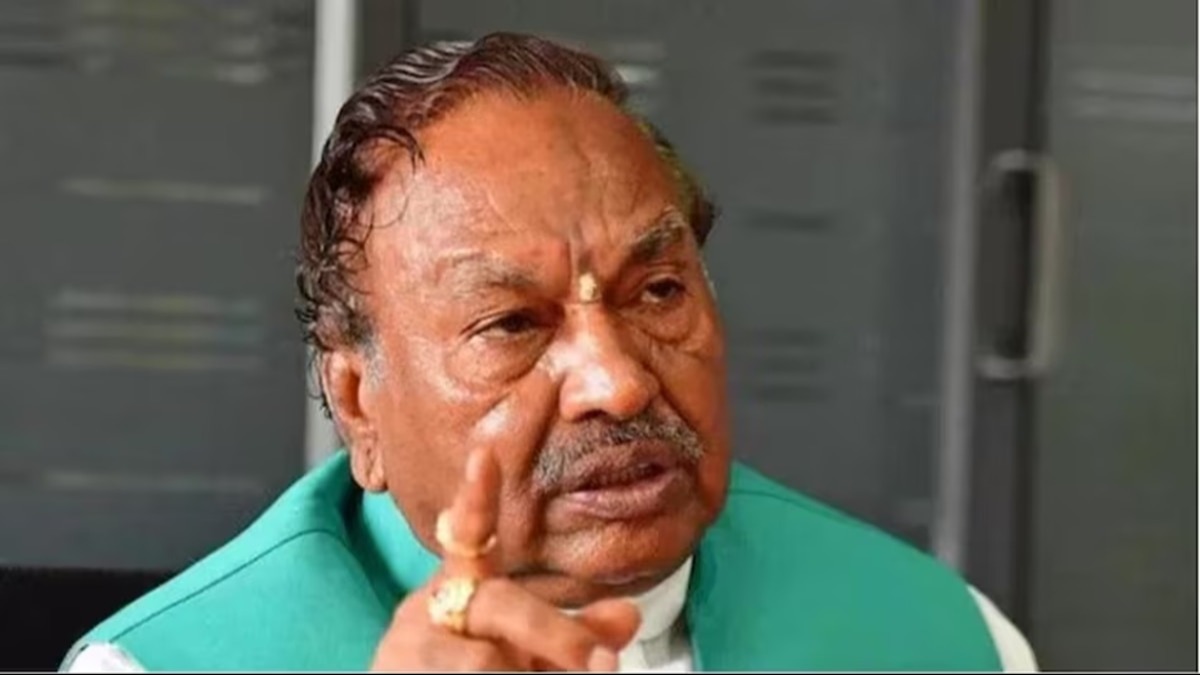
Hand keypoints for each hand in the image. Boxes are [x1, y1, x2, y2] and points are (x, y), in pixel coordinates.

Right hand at [369, 447, 641, 670]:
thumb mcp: (528, 654)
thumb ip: (575, 634)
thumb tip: (628, 615)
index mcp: (463, 583)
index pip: (470, 532)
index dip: (477, 496)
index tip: (484, 454)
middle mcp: (430, 604)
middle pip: (499, 602)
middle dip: (558, 635)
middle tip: (604, 666)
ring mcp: (409, 643)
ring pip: (481, 660)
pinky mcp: (392, 673)